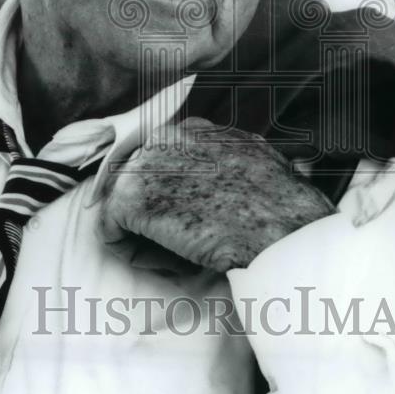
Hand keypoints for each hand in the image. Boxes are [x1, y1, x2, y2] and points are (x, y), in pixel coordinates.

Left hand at [98, 117, 336, 272]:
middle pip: (134, 179)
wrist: (283, 231)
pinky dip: (135, 254)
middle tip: (181, 242)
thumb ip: (225, 163)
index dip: (167, 194)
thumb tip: (214, 183)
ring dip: (144, 235)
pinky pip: (111, 231)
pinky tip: (172, 264)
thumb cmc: (281, 210)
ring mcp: (144, 163)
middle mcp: (165, 135)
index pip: (157, 159)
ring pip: (122, 205)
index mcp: (196, 129)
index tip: (187, 218)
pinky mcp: (129, 197)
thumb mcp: (257, 165)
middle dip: (150, 212)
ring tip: (180, 256)